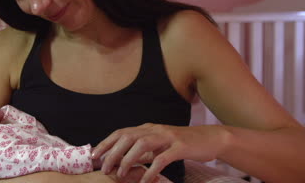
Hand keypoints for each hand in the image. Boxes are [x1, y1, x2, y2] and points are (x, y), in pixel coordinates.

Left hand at [92, 123, 228, 182]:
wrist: (210, 139)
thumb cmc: (183, 144)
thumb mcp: (160, 144)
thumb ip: (145, 150)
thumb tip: (126, 160)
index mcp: (148, 128)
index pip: (122, 132)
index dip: (106, 143)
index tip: (94, 155)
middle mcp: (155, 129)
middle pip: (127, 137)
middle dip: (112, 152)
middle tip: (104, 168)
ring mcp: (168, 137)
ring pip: (141, 144)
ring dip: (128, 160)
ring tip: (120, 175)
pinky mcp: (180, 147)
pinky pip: (162, 159)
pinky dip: (151, 170)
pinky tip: (145, 181)